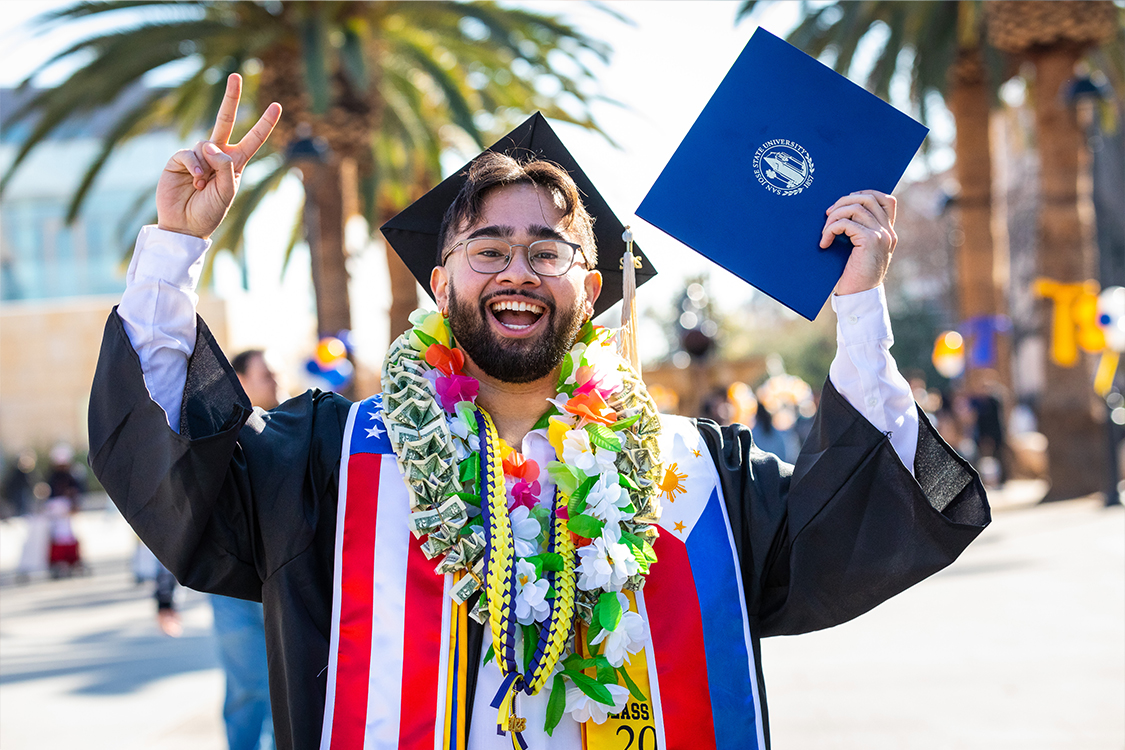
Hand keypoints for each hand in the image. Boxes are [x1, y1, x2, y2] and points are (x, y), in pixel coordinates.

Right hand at [155, 74, 280, 238]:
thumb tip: (211, 145)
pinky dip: (194, 166)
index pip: (252, 139)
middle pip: (225, 120)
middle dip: (231, 98)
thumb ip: (224, 167)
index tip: (276, 106)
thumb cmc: (209, 212)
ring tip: (203, 185)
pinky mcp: (179, 160)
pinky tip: (195, 181)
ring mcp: (197, 156)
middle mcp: (217, 155)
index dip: (264, 123)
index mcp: (235, 163)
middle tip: (235, 75)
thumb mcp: (227, 192)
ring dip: (207, 166)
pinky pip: (189, 153)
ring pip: (206, 144)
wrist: (184, 226)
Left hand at [820, 190, 896, 295]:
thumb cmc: (854, 276)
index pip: (886, 199)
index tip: (844, 203)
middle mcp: (888, 231)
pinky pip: (846, 224)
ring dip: (834, 217)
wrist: (859, 298)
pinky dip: (831, 230)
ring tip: (825, 232)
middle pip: (868, 198)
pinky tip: (825, 243)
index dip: (864, 194)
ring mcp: (881, 235)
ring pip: (856, 207)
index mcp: (887, 232)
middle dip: (843, 202)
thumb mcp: (859, 250)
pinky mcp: (871, 241)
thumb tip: (839, 211)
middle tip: (828, 215)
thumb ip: (858, 232)